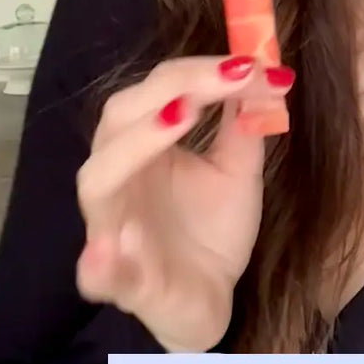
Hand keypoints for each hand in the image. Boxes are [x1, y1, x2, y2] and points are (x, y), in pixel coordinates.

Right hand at [75, 55, 293, 351]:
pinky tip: (107, 250)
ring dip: (136, 145)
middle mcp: (118, 178)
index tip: (248, 62)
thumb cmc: (211, 230)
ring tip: (180, 117)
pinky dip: (102, 262)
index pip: (156, 91)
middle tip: (216, 81)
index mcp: (141, 146)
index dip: (197, 71)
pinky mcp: (121, 283)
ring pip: (100, 181)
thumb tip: (263, 69)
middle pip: (118, 120)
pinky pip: (100, 272)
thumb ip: (243, 124)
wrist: (207, 300)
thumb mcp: (237, 171)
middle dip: (167, 92)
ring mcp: (112, 229)